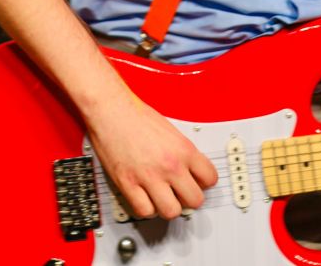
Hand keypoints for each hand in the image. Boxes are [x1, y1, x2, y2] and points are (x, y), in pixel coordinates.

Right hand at [84, 92, 218, 220]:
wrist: (110, 108)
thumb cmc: (135, 114)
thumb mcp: (170, 129)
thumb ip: (181, 151)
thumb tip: (188, 169)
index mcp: (183, 149)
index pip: (210, 178)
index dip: (203, 183)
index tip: (196, 183)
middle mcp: (170, 165)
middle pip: (195, 200)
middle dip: (188, 199)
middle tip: (180, 193)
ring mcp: (149, 176)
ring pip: (172, 211)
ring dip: (168, 207)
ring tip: (162, 198)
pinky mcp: (128, 183)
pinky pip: (145, 211)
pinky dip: (146, 208)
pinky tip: (145, 198)